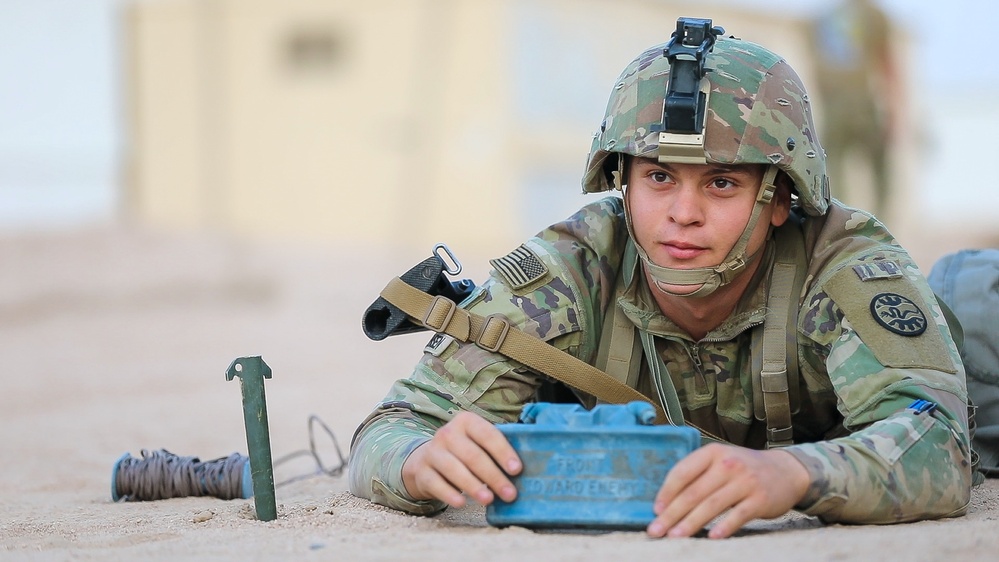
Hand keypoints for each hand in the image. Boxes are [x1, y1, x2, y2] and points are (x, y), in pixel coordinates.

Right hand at [401, 411, 521, 507]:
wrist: (426, 459)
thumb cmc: (464, 451)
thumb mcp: (477, 442)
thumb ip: (497, 448)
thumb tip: (528, 465)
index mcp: (466, 421)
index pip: (487, 434)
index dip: (503, 452)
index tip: (517, 470)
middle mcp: (447, 433)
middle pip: (473, 456)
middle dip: (493, 476)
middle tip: (510, 493)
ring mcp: (432, 452)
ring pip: (454, 469)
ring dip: (474, 486)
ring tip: (489, 500)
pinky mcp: (422, 471)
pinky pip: (436, 483)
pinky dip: (449, 494)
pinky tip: (462, 503)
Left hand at [647, 443, 810, 538]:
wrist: (786, 471)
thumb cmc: (744, 468)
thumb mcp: (721, 460)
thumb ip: (698, 474)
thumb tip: (668, 502)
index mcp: (712, 453)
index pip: (682, 472)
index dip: (666, 492)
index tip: (655, 510)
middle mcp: (728, 464)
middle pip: (693, 492)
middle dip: (672, 514)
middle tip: (656, 530)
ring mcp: (745, 481)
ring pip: (711, 505)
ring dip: (691, 523)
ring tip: (675, 537)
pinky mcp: (760, 500)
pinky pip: (738, 516)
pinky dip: (723, 527)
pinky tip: (710, 538)